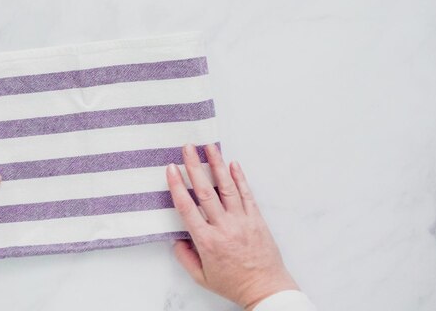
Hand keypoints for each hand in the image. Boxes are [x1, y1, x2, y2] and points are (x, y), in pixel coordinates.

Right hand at [166, 144, 297, 309]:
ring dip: (217, 165)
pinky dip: (239, 178)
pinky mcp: (256, 219)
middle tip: (187, 148)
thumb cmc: (233, 284)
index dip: (177, 186)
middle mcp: (224, 227)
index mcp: (207, 241)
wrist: (265, 288)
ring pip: (227, 187)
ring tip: (209, 147)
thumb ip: (185, 257)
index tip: (171, 169)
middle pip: (205, 191)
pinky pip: (246, 194)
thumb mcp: (201, 277)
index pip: (187, 208)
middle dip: (194, 167)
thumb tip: (176, 238)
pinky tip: (233, 164)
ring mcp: (242, 221)